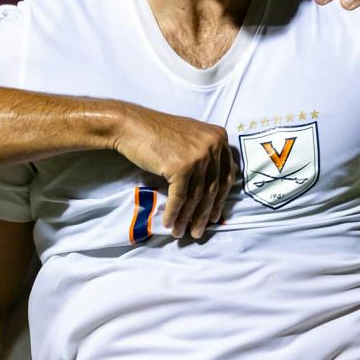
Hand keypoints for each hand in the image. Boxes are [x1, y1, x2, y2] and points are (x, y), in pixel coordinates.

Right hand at [110, 105, 235, 239]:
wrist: (132, 126)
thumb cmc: (159, 133)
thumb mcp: (192, 138)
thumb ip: (208, 155)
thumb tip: (217, 189)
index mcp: (219, 137)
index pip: (227, 175)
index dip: (221, 200)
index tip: (215, 217)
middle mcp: (213, 145)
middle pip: (212, 188)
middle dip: (204, 214)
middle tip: (198, 231)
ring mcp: (199, 156)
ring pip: (196, 196)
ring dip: (187, 218)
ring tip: (181, 233)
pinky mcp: (181, 167)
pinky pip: (180, 197)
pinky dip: (174, 213)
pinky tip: (169, 224)